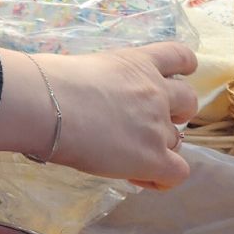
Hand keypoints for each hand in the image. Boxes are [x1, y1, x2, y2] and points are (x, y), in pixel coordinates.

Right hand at [0, 44, 197, 188]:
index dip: (183, 69)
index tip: (173, 78)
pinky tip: (139, 177)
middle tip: (148, 123)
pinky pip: (177, 173)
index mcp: (137, 62)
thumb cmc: (47, 81)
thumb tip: (88, 97)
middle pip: (188, 101)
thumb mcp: (83, 66)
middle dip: (176, 113)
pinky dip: (161, 178)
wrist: (45, 104)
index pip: (180, 56)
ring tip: (129, 155)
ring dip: (159, 147)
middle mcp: (155, 91)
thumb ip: (101, 79)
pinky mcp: (153, 157)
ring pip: (178, 141)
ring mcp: (157, 125)